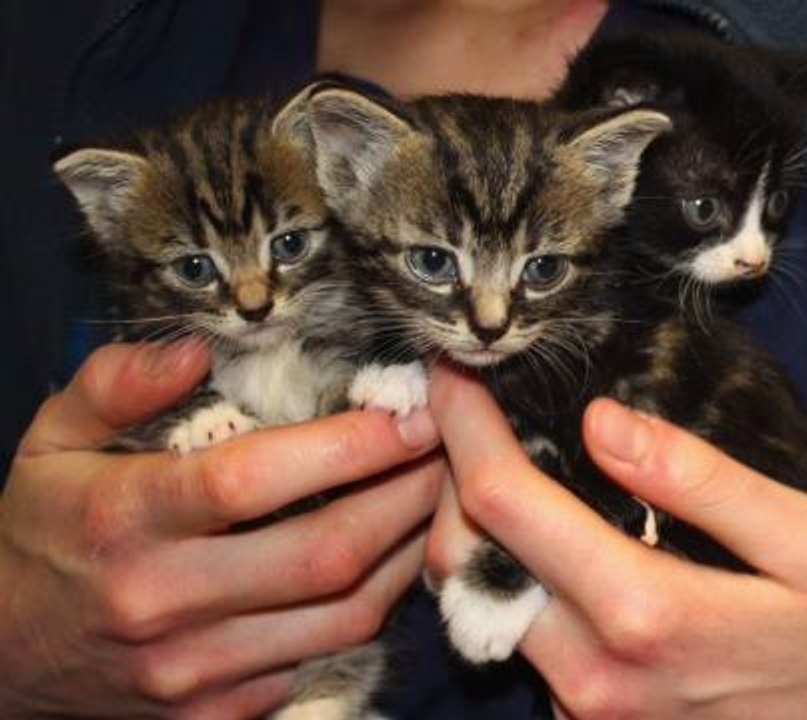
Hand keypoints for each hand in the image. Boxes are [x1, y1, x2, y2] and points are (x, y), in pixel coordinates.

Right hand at [0, 342, 442, 718]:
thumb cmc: (44, 529)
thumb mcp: (51, 439)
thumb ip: (115, 384)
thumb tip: (195, 351)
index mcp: (121, 518)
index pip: (251, 481)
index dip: (346, 446)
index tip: (410, 412)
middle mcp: (160, 601)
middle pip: (322, 554)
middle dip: (406, 496)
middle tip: (448, 449)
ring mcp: (191, 670)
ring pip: (342, 616)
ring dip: (408, 553)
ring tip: (436, 498)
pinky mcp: (214, 714)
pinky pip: (321, 658)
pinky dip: (369, 607)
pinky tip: (389, 560)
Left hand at [423, 364, 806, 717]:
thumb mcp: (805, 540)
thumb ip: (701, 480)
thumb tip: (601, 421)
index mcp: (642, 615)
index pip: (506, 504)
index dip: (466, 425)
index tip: (455, 370)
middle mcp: (591, 676)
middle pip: (463, 558)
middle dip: (452, 471)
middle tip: (471, 406)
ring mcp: (583, 712)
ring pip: (473, 604)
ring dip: (472, 525)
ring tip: (499, 456)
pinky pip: (513, 638)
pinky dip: (505, 575)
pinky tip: (542, 533)